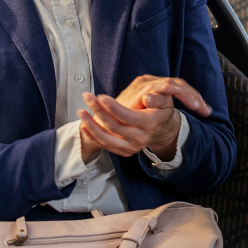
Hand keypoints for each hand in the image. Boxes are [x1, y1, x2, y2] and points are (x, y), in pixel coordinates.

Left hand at [78, 76, 211, 160]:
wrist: (163, 130)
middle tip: (87, 96)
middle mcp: (140, 138)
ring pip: (106, 139)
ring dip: (91, 125)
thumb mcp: (166, 101)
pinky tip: (84, 125)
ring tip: (81, 112)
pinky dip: (93, 136)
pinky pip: (105, 145)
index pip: (127, 116)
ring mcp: (131, 147)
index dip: (113, 107)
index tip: (101, 96)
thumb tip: (147, 97)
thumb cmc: (162, 110)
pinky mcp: (124, 151)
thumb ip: (158, 97)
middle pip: (113, 126)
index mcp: (150, 124)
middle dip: (98, 111)